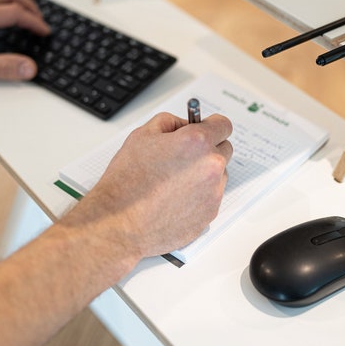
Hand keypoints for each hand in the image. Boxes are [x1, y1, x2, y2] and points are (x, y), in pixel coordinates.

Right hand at [75, 112, 233, 257]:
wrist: (120, 222)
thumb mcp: (142, 135)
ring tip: (175, 181)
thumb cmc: (127, 182)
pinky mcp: (210, 214)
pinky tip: (175, 198)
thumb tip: (184, 124)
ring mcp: (213, 192)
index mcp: (197, 142)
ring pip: (219, 175)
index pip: (223, 125)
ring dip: (205, 174)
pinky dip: (199, 196)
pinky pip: (211, 198)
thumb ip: (170, 123)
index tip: (205, 129)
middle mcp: (211, 166)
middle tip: (184, 156)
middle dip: (208, 149)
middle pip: (224, 149)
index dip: (211, 125)